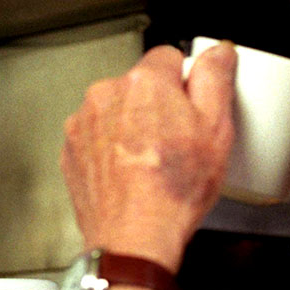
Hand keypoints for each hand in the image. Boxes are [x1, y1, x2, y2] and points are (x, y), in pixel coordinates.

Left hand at [61, 42, 235, 270]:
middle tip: (175, 141)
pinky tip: (129, 173)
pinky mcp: (71, 149)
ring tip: (151, 162)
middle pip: (139, 86)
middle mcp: (106, 95)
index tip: (190, 106)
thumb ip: (216, 79)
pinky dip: (110, 149)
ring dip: (131, 127)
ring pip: (116, 111)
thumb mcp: (216, 129)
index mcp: (144, 82)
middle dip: (157, 105)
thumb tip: (218, 53)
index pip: (168, 57)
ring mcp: (83, 123)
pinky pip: (96, 137)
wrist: (133, 237)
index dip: (185, 83)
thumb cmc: (172, 191)